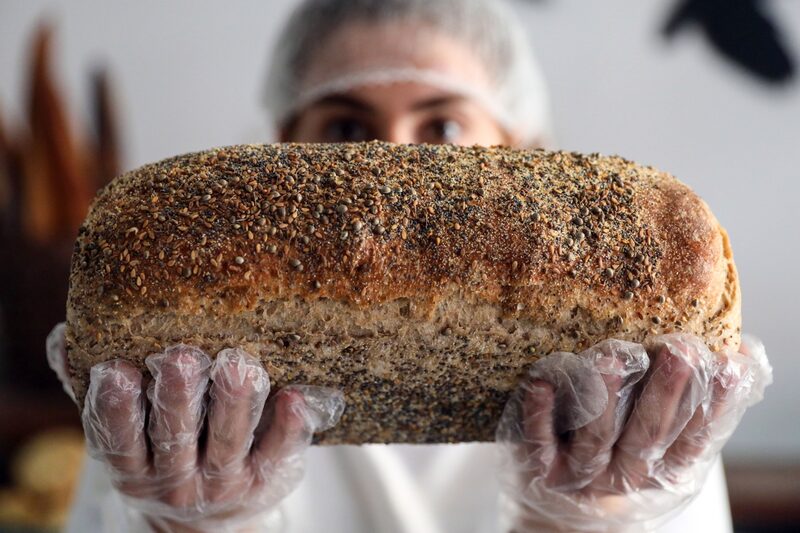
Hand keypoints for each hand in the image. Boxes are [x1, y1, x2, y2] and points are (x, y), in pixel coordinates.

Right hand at [46, 323, 344, 531]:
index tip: (115, 370)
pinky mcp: (267, 477)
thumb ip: (95, 392)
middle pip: (175, 437)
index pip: (119, 440)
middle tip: (180, 357)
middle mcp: (176, 480)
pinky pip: (279, 451)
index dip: (116, 408)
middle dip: (177, 398)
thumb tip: (65, 337)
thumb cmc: (163, 455)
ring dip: (234, 404)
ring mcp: (224, 482)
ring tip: (239, 366)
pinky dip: (287, 426)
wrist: (209, 519)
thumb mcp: (126, 436)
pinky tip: (294, 396)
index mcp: (135, 465)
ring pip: (228, 442)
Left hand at [496, 333, 770, 532]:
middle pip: (648, 435)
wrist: (560, 512)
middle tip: (680, 350)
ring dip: (605, 396)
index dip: (712, 406)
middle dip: (666, 393)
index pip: (693, 439)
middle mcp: (624, 476)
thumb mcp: (664, 446)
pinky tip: (542, 381)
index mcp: (660, 472)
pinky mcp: (542, 469)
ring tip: (613, 356)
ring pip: (597, 437)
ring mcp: (581, 476)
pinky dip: (540, 413)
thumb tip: (741, 353)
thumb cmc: (620, 459)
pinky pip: (540, 442)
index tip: (726, 365)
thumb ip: (696, 407)